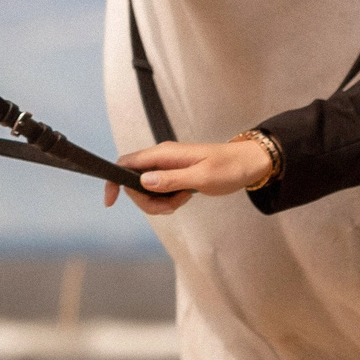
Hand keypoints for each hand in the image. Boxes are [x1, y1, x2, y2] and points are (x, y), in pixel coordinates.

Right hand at [101, 138, 271, 216]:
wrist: (248, 164)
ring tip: (184, 199)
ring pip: (147, 191)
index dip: (114, 181)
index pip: (126, 162)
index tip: (111, 202)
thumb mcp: (202, 176)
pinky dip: (168, 201)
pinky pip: (160, 193)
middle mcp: (162, 158)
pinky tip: (185, 198)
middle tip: (172, 205)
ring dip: (160, 203)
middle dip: (147, 201)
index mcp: (165, 154)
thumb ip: (172, 179)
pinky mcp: (174, 176)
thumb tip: (144, 181)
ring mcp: (167, 167)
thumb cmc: (230, 167)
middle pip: (134, 183)